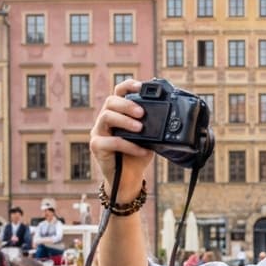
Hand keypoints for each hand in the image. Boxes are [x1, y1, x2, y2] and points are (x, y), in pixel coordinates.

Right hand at [89, 79, 155, 199]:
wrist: (129, 179)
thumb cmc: (137, 155)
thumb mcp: (149, 138)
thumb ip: (153, 126)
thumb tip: (169, 116)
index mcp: (117, 114)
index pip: (118, 92)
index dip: (128, 86)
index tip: (141, 86)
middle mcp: (105, 120)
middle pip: (110, 101)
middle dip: (127, 105)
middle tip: (142, 113)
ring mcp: (99, 132)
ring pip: (106, 116)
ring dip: (125, 120)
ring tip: (140, 129)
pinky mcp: (97, 146)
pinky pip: (112, 141)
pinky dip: (129, 145)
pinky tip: (142, 150)